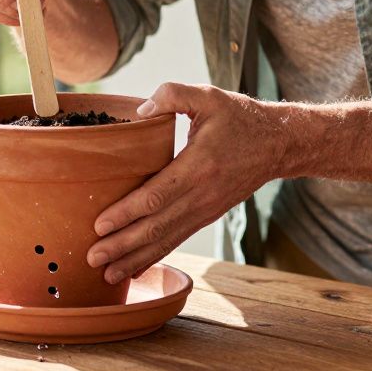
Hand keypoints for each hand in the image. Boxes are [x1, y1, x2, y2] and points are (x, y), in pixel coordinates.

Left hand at [87, 83, 288, 283]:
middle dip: (123, 245)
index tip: (99, 225)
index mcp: (199, 165)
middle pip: (157, 226)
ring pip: (166, 239)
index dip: (127, 212)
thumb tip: (139, 111)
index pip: (157, 195)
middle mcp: (203, 194)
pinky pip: (177, 239)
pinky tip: (134, 269)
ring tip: (107, 275)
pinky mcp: (208, 215)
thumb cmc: (239, 117)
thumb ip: (172, 95)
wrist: (278, 144)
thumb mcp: (207, 96)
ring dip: (135, 258)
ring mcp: (206, 209)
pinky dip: (155, 256)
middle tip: (92, 258)